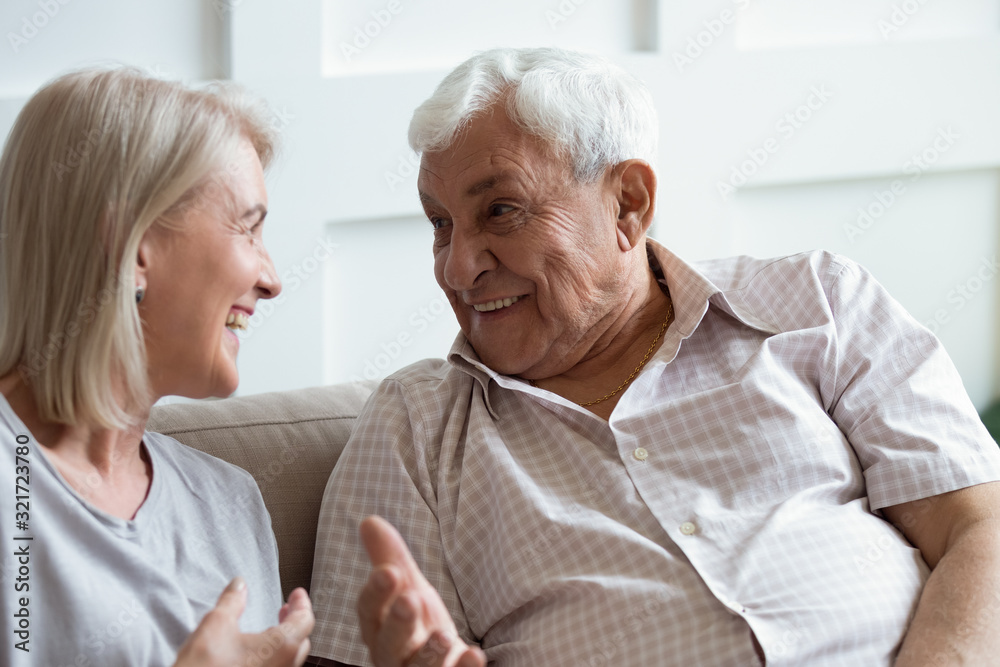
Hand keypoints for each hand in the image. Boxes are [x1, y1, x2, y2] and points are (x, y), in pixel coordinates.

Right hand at [174, 577, 313, 666]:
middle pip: (301, 640)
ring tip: (270, 630)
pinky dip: (274, 658)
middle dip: (295, 621)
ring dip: (285, 641)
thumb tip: (239, 586)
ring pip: (290, 659)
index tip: (296, 594)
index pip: (305, 620)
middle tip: (285, 609)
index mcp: (281, 647)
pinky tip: (256, 654)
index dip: (301, 603)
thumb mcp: (216, 624)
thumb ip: (232, 601)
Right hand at [357, 516, 485, 666]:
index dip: (376, 593)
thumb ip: (390, 558)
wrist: (442, 663)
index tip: (389, 572)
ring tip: (444, 635)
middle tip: (410, 600)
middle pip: (389, 645)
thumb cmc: (418, 624)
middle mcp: (393, 656)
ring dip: (429, 653)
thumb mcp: (407, 588)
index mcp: (379, 628)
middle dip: (398, 624)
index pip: (369, 612)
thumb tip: (369, 520)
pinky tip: (474, 654)